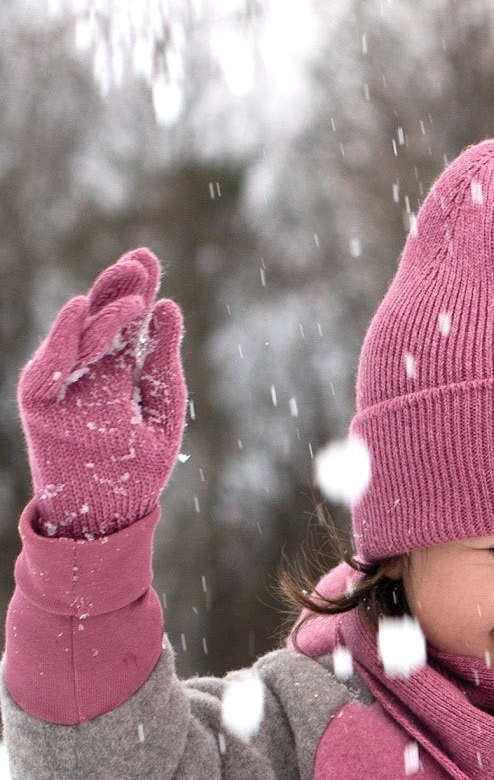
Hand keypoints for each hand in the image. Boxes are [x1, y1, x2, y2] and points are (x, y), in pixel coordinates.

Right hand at [16, 248, 185, 539]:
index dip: (136, 291)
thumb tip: (169, 307)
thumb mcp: (161, 412)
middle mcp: (84, 375)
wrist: (107, 519)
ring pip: (80, 339)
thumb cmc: (136, 471)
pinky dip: (63, 339)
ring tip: (132, 292)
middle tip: (141, 260)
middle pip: (101, 322)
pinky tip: (79, 309)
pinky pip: (50, 367)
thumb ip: (164, 364)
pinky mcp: (39, 404)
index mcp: (114, 373)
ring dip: (101, 310)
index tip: (148, 260)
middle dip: (119, 289)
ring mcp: (61, 388)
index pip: (125, 324)